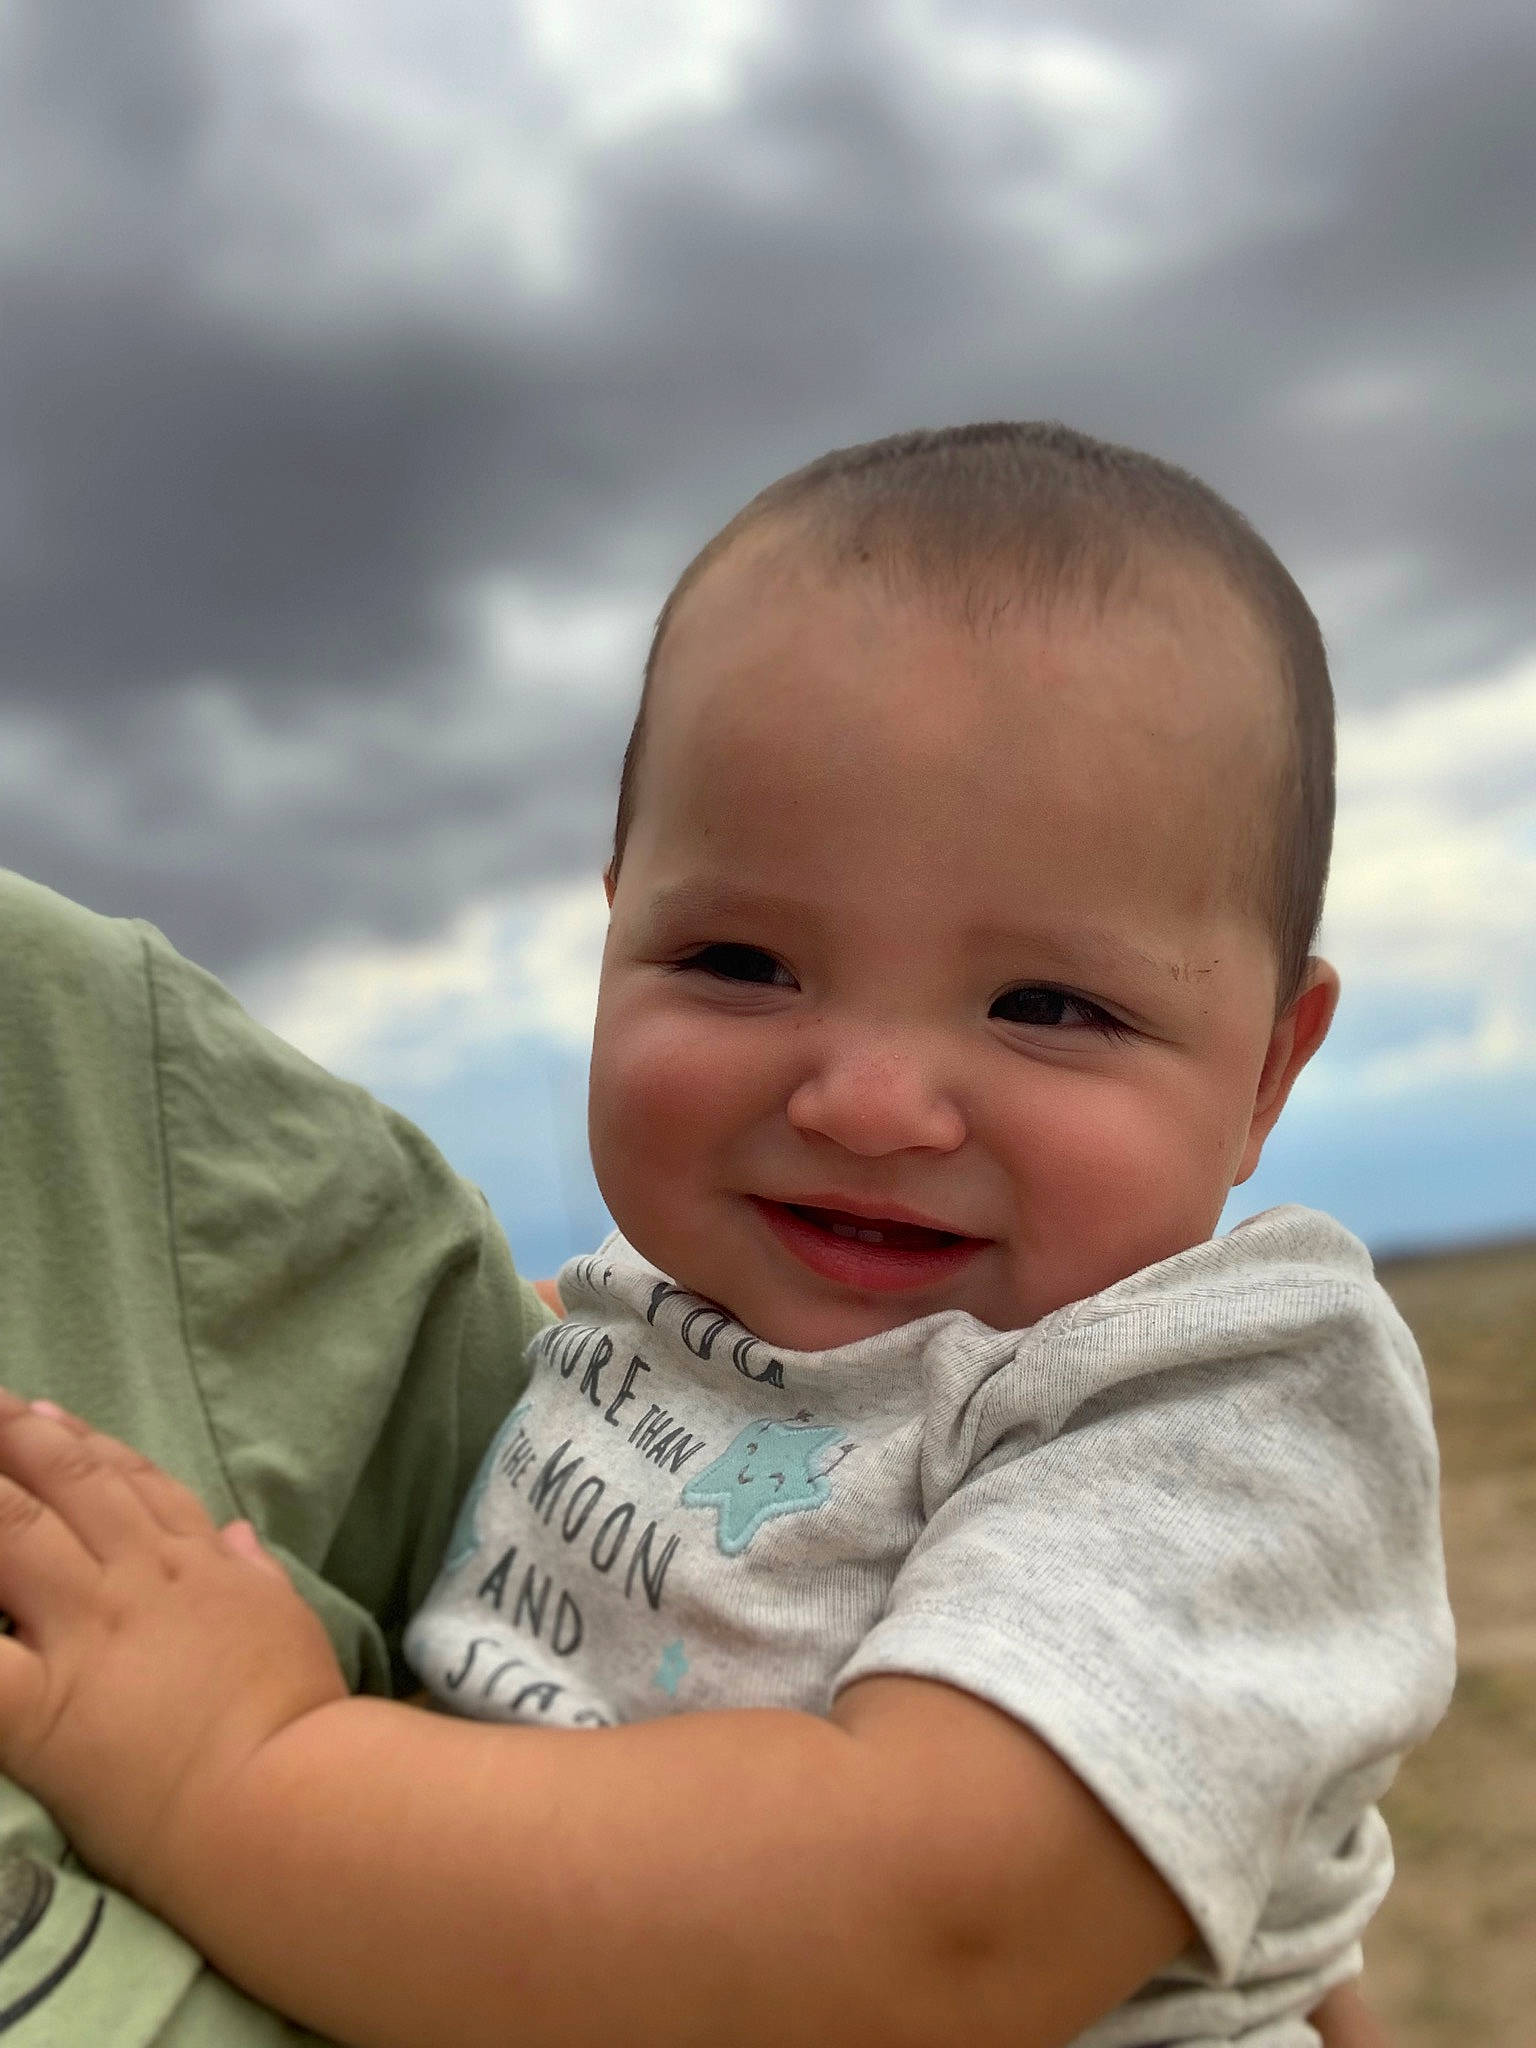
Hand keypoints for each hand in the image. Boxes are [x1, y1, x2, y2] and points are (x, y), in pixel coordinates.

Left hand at [0, 1392, 346, 1909]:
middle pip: (65, 1485)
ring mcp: (88, 1632)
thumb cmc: (297, 1720)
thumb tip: (236, 1533)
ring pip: (13, 1532)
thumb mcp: (289, 1626)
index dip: (84, 1442)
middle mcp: (134, 1582)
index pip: (132, 1484)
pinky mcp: (42, 1704)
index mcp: (195, 1567)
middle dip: (16, 1436)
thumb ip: (255, 1574)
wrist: (285, 1800)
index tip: (44, 1412)